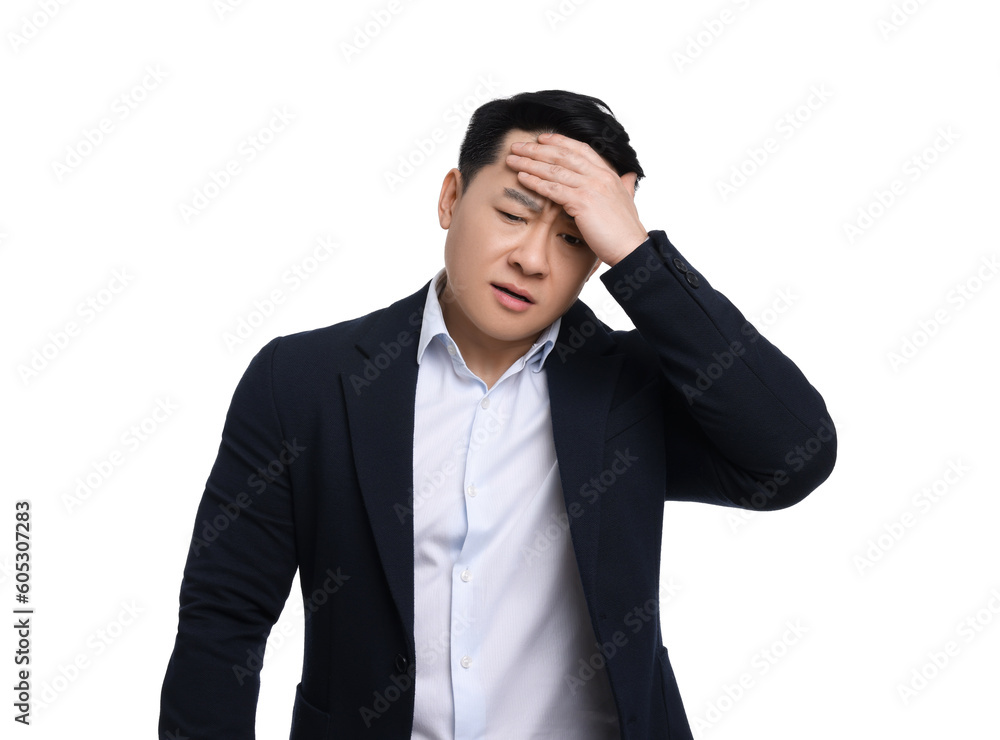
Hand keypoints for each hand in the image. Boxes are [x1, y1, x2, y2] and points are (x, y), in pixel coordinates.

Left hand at [504, 132, 647, 265]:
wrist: (632, 248)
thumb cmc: (626, 230)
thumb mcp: (627, 200)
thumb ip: (626, 186)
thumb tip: (629, 176)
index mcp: (608, 174)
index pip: (580, 149)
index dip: (559, 141)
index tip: (541, 138)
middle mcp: (600, 176)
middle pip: (562, 155)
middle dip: (537, 149)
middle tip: (518, 146)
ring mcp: (591, 188)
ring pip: (554, 170)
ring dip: (530, 163)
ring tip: (512, 160)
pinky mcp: (582, 202)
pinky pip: (553, 189)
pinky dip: (536, 182)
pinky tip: (522, 178)